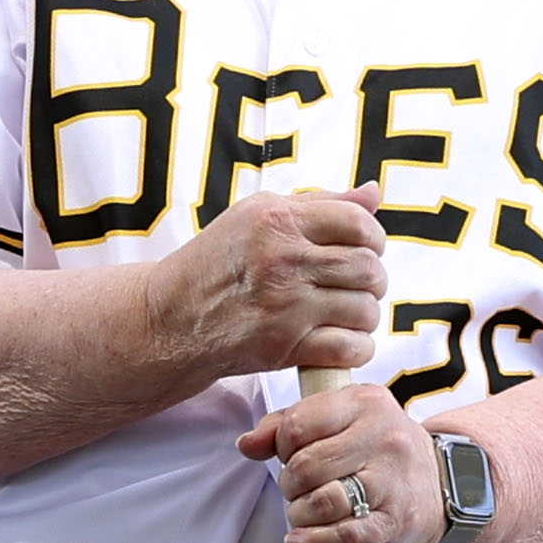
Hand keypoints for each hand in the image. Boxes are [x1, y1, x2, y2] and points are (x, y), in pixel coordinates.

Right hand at [144, 186, 386, 380]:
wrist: (169, 319)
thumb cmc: (215, 264)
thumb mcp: (256, 216)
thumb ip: (319, 203)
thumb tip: (373, 193)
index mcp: (277, 220)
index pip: (358, 223)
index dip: (373, 238)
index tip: (365, 250)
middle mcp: (282, 259)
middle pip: (368, 268)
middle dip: (372, 280)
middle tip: (356, 286)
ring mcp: (285, 306)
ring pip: (365, 310)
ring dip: (363, 316)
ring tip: (343, 314)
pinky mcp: (284, 347)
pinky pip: (350, 348)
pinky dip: (355, 349)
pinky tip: (339, 341)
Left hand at [236, 379, 443, 542]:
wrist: (444, 486)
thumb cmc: (379, 451)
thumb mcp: (340, 421)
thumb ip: (288, 424)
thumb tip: (248, 443)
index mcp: (364, 402)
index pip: (298, 424)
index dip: (281, 446)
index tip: (289, 456)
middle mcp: (382, 436)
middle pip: (306, 466)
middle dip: (289, 484)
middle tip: (298, 489)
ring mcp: (390, 480)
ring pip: (322, 501)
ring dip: (300, 514)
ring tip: (304, 513)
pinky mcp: (394, 520)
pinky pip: (344, 536)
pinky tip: (303, 540)